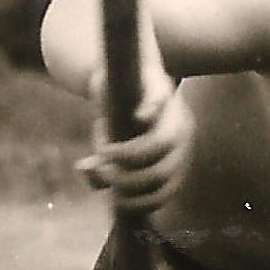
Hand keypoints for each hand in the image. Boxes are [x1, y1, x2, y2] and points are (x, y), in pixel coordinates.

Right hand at [77, 66, 193, 211]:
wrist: (129, 68)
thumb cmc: (120, 116)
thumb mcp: (111, 146)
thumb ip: (102, 168)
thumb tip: (89, 174)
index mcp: (176, 156)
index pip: (168, 189)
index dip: (143, 201)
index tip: (116, 201)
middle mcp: (181, 137)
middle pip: (164, 170)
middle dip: (131, 181)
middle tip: (106, 173)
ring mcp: (173, 111)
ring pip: (162, 142)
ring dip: (131, 154)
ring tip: (105, 152)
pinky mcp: (158, 86)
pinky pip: (159, 101)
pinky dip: (151, 111)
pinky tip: (138, 118)